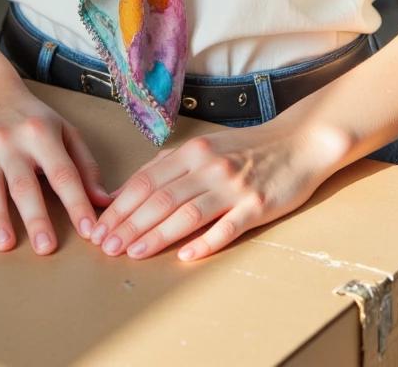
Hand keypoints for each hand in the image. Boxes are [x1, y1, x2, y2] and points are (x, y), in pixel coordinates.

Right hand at [0, 65, 110, 254]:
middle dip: (36, 217)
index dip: (76, 202)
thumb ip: (84, 165)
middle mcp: (11, 142)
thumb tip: (103, 201)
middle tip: (46, 247)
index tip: (88, 230)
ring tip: (5, 244)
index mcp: (41, 134)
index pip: (63, 173)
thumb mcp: (63, 130)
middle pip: (24, 184)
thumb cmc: (30, 116)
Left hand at [88, 111, 349, 262]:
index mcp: (192, 151)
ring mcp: (233, 186)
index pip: (146, 180)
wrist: (298, 142)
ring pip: (187, 212)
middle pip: (161, 198)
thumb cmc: (247, 149)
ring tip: (133, 253)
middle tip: (106, 247)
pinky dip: (206, 242)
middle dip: (129, 224)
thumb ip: (170, 167)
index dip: (120, 206)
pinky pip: (228, 226)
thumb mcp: (205, 149)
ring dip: (157, 235)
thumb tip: (128, 193)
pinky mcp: (257, 205)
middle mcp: (209, 166)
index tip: (99, 227)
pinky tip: (186, 256)